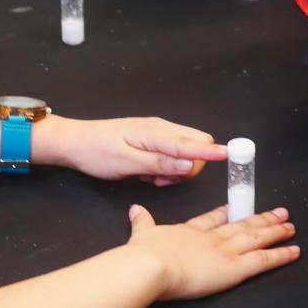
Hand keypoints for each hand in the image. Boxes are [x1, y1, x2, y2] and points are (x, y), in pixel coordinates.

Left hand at [42, 115, 227, 185]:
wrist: (75, 142)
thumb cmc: (96, 152)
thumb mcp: (126, 163)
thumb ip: (160, 163)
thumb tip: (191, 163)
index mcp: (156, 133)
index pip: (192, 143)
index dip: (213, 152)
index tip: (232, 155)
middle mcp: (161, 129)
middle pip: (196, 145)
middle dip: (190, 166)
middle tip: (164, 179)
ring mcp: (157, 133)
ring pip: (185, 152)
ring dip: (175, 169)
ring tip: (150, 177)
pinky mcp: (152, 139)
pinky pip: (172, 154)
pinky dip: (165, 166)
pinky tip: (147, 173)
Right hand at [123, 203, 297, 299]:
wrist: (150, 265)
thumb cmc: (143, 255)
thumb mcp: (142, 234)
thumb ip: (142, 222)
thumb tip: (135, 208)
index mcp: (189, 231)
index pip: (212, 219)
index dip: (225, 213)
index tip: (234, 207)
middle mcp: (211, 238)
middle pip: (241, 224)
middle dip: (260, 218)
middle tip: (278, 212)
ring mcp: (225, 251)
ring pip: (256, 237)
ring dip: (274, 231)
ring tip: (290, 225)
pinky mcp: (234, 267)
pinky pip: (262, 260)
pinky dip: (280, 255)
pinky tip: (294, 251)